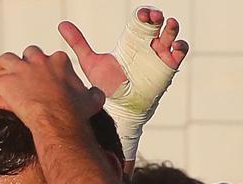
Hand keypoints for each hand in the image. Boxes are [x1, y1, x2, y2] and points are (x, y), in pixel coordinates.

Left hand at [0, 48, 104, 126]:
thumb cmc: (76, 114)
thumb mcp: (92, 101)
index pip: (51, 58)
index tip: (43, 78)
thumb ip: (94, 94)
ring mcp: (21, 70)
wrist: (60, 122)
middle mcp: (39, 61)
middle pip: (27, 54)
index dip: (45, 68)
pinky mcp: (5, 83)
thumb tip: (98, 94)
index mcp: (60, 61)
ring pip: (4, 61)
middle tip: (15, 74)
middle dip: (21, 63)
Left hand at [58, 7, 188, 97]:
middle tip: (154, 17)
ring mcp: (158, 56)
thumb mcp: (90, 62)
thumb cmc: (105, 86)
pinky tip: (176, 46)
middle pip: (157, 24)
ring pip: (171, 35)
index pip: (141, 21)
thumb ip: (78, 42)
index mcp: (132, 41)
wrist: (116, 109)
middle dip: (158, 17)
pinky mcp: (167, 69)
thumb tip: (61, 24)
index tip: (143, 14)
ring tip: (169, 24)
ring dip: (172, 28)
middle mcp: (146, 46)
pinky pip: (179, 54)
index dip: (145, 14)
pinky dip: (181, 47)